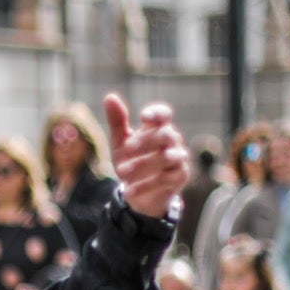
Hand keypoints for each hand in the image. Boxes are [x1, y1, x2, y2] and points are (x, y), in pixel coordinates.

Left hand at [104, 95, 187, 219]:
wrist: (138, 192)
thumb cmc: (131, 161)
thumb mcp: (120, 142)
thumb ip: (117, 121)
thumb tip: (109, 97)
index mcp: (158, 128)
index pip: (163, 115)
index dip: (157, 113)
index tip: (143, 117)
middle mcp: (172, 141)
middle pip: (166, 135)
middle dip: (145, 141)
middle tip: (126, 148)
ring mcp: (178, 158)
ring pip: (167, 157)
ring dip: (143, 164)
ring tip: (121, 173)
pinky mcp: (179, 177)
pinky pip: (166, 179)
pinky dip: (146, 185)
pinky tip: (129, 191)